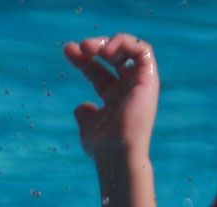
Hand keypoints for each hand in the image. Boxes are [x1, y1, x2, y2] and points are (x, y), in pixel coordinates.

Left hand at [63, 34, 157, 158]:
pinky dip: (124, 43)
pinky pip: (143, 50)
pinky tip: (105, 52)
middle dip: (95, 45)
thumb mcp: (89, 128)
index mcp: (113, 98)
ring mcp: (139, 84)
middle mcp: (127, 89)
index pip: (97, 71)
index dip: (82, 59)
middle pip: (113, 56)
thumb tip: (80, 107)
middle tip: (80, 46)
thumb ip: (85, 116)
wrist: (118, 154)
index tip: (67, 50)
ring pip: (130, 48)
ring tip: (91, 49)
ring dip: (109, 41)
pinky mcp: (149, 79)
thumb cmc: (104, 148)